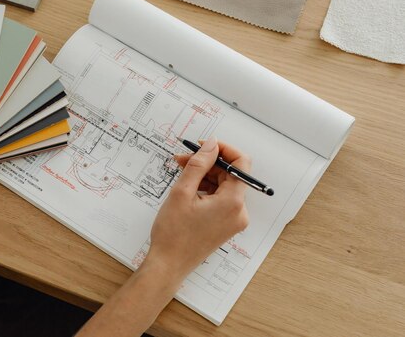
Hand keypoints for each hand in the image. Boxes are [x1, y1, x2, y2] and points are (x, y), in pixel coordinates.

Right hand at [146, 136, 249, 280]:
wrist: (168, 265)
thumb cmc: (173, 233)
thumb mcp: (182, 192)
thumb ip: (199, 164)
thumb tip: (211, 145)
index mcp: (233, 202)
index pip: (241, 164)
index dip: (224, 149)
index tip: (204, 145)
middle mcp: (239, 211)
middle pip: (231, 174)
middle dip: (209, 162)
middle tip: (184, 158)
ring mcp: (233, 219)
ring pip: (224, 186)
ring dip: (205, 175)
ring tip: (181, 172)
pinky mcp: (225, 224)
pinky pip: (220, 199)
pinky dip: (206, 189)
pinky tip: (188, 187)